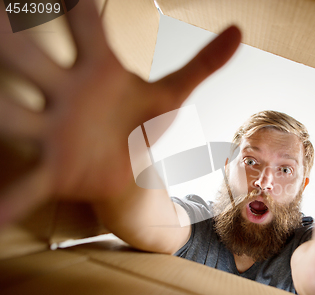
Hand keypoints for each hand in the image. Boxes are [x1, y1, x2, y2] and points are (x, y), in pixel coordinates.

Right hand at [0, 1, 240, 225]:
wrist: (127, 170)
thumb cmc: (141, 124)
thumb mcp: (172, 94)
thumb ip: (203, 63)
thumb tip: (240, 30)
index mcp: (97, 70)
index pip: (86, 27)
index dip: (77, 4)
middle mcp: (66, 94)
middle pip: (35, 62)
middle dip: (14, 43)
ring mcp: (54, 133)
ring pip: (17, 117)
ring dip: (2, 111)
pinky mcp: (54, 171)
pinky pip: (25, 189)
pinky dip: (7, 203)